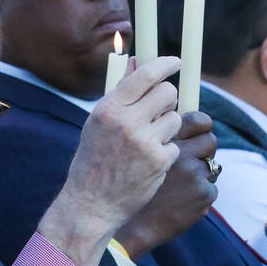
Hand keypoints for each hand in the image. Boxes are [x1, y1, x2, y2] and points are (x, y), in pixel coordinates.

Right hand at [38, 56, 181, 265]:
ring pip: (175, 119)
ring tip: (149, 142)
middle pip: (168, 93)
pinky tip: (148, 163)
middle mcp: (126, 122)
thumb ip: (119, 93)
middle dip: (167, 100)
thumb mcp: (97, 123)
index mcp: (108, 109)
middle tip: (159, 111)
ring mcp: (144, 142)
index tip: (176, 62)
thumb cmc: (93, 161)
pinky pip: (175, 145)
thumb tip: (136, 61)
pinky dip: (166, 153)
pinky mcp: (159, 162)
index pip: (145, 75)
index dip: (165, 65)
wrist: (90, 204)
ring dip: (167, 128)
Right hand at [114, 111, 217, 258]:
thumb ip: (158, 140)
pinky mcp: (203, 194)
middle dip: (204, 151)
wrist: (132, 225)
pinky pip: (210, 189)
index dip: (202, 125)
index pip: (198, 120)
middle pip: (210, 141)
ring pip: (212, 167)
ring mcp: (194, 174)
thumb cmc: (129, 188)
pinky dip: (199, 197)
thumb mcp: (138, 155)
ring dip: (201, 175)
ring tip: (180, 188)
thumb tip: (180, 126)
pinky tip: (181, 204)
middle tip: (191, 163)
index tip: (199, 131)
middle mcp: (181, 154)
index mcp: (165, 140)